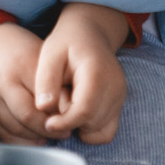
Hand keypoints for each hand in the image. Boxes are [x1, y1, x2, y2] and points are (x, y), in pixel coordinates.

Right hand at [0, 23, 59, 143]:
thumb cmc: (21, 50)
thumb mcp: (43, 58)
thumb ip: (56, 83)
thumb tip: (71, 112)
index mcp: (22, 66)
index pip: (44, 99)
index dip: (60, 115)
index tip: (71, 121)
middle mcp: (3, 83)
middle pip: (27, 117)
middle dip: (48, 129)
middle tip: (63, 133)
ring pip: (14, 128)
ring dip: (34, 137)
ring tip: (49, 135)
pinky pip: (1, 132)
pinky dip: (18, 140)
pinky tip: (33, 138)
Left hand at [36, 4, 131, 144]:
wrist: (90, 32)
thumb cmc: (67, 42)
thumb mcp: (50, 54)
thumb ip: (46, 81)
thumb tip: (44, 108)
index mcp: (97, 73)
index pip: (84, 111)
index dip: (64, 123)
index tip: (48, 123)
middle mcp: (115, 87)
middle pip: (92, 123)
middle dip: (70, 122)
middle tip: (59, 103)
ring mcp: (120, 96)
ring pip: (99, 130)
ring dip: (80, 126)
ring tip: (68, 104)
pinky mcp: (119, 104)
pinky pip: (107, 131)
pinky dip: (91, 130)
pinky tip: (77, 114)